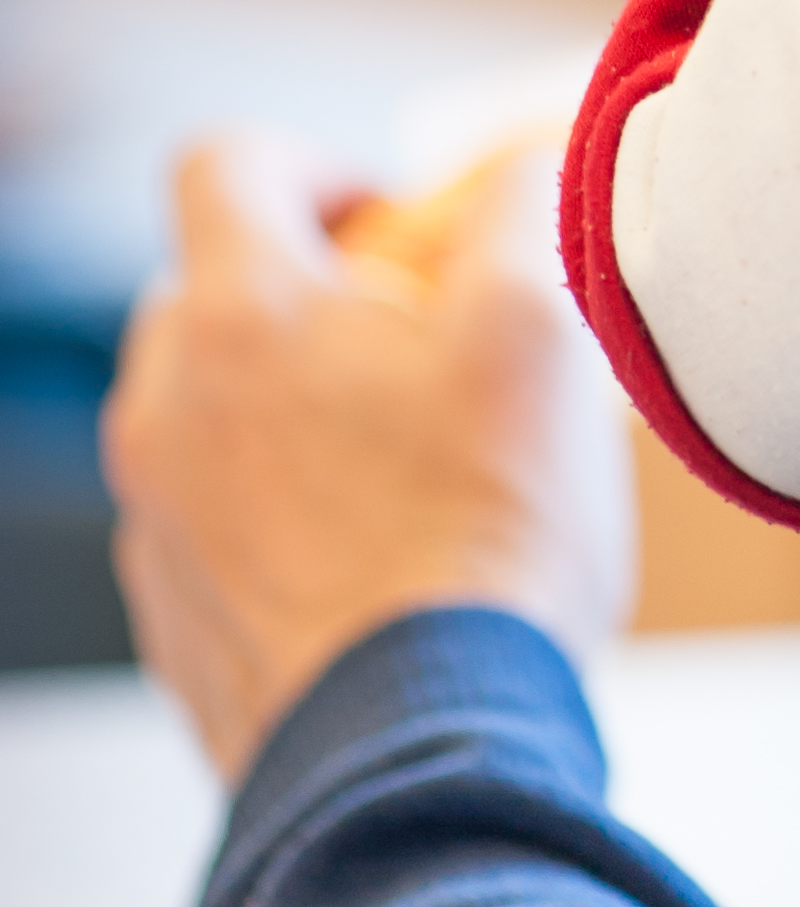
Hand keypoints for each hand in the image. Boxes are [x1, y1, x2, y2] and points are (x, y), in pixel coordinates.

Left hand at [103, 133, 637, 781]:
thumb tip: (526, 155)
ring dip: (290, 412)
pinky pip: (212, 526)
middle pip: (209, 293)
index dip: (314, 165)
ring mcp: (155, 523)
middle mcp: (165, 410)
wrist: (422, 752)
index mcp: (239, 317)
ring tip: (410, 464)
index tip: (391, 216)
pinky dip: (279, 517)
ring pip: (206, 417)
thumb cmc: (482, 538)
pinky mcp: (174, 622)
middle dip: (309, 298)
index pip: (224, 165)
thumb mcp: (538, 334)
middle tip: (421, 343)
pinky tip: (380, 562)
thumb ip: (522, 209)